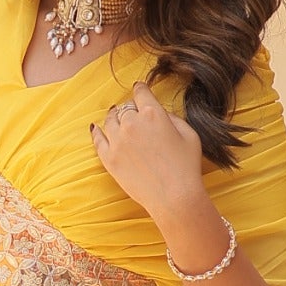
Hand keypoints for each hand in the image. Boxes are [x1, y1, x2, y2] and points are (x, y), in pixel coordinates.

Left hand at [89, 79, 205, 226]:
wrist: (174, 197)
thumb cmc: (186, 167)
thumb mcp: (189, 134)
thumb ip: (173, 118)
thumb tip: (160, 114)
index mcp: (152, 114)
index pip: (141, 92)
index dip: (141, 89)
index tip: (140, 89)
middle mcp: (132, 123)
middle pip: (126, 107)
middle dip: (131, 107)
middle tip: (133, 111)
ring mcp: (117, 141)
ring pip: (110, 120)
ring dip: (114, 116)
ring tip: (116, 116)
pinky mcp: (109, 158)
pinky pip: (97, 139)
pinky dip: (96, 132)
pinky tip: (96, 128)